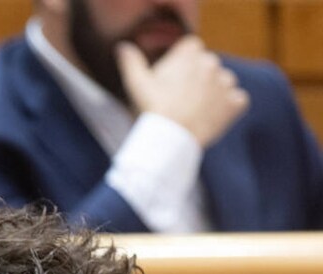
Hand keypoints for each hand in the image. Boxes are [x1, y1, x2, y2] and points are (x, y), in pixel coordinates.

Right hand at [117, 35, 248, 145]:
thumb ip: (132, 62)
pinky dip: (228, 107)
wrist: (169, 140)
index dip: (183, 60)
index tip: (173, 77)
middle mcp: (211, 63)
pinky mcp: (235, 103)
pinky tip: (211, 117)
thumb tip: (123, 48)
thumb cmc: (151, 111)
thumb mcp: (136, 84)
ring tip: (195, 110)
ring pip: (223, 82)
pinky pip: (237, 100)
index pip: (192, 47)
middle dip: (198, 77)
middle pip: (207, 64)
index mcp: (189, 54)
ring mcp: (225, 83)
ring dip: (214, 92)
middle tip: (180, 98)